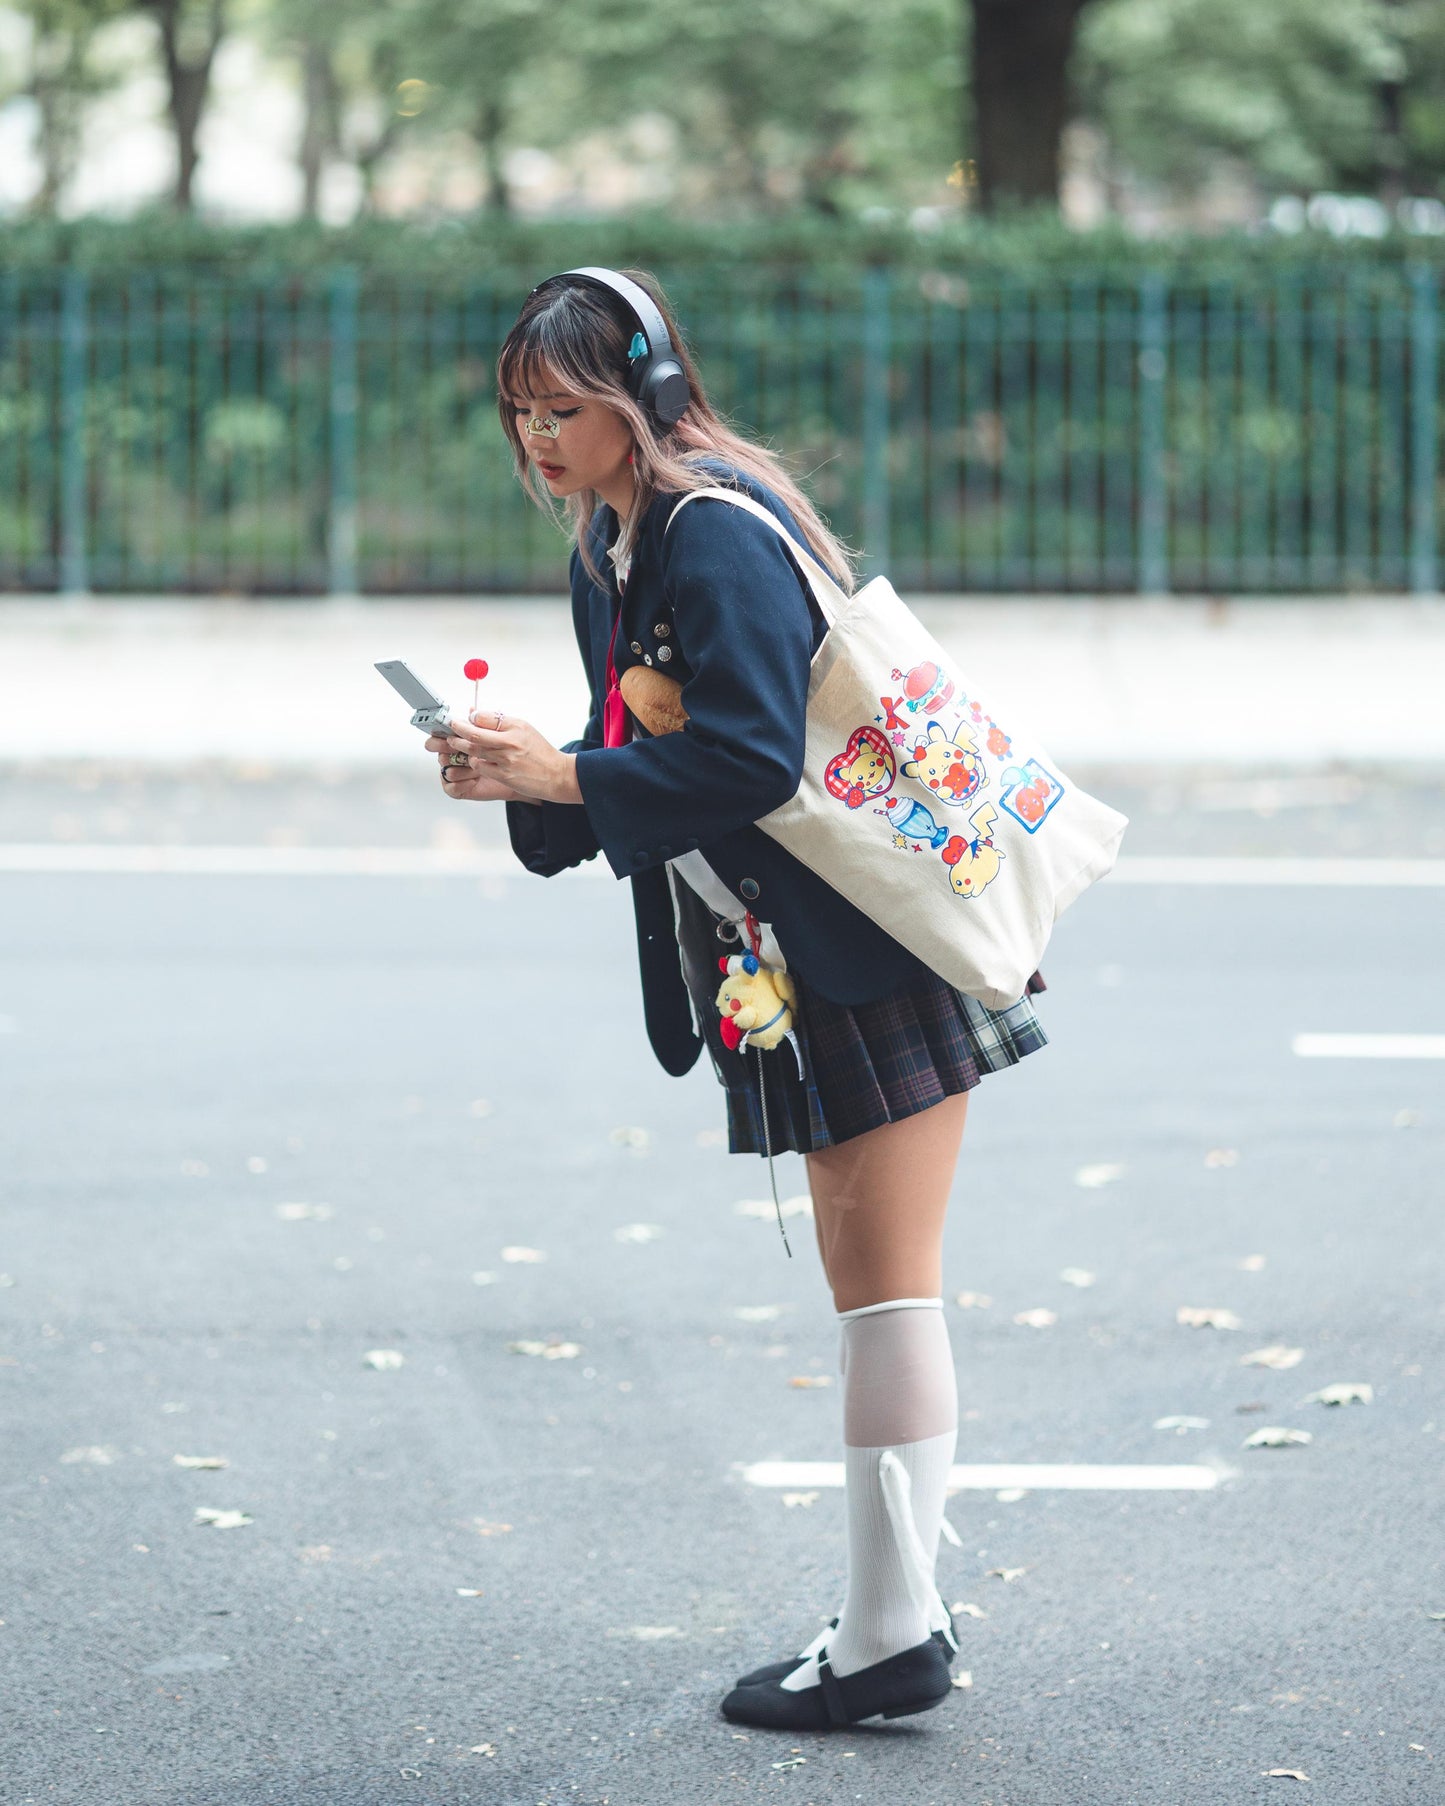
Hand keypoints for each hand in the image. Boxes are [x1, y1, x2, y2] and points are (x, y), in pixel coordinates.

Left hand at [430, 709, 581, 804]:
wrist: (556, 775)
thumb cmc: (539, 751)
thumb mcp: (523, 729)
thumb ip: (500, 721)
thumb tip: (476, 713)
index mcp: (515, 727)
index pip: (484, 717)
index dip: (470, 718)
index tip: (463, 718)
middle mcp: (510, 742)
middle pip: (475, 734)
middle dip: (458, 731)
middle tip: (450, 729)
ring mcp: (507, 760)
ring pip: (475, 751)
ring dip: (462, 747)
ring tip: (456, 743)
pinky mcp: (504, 776)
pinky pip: (481, 767)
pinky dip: (474, 762)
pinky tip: (474, 760)